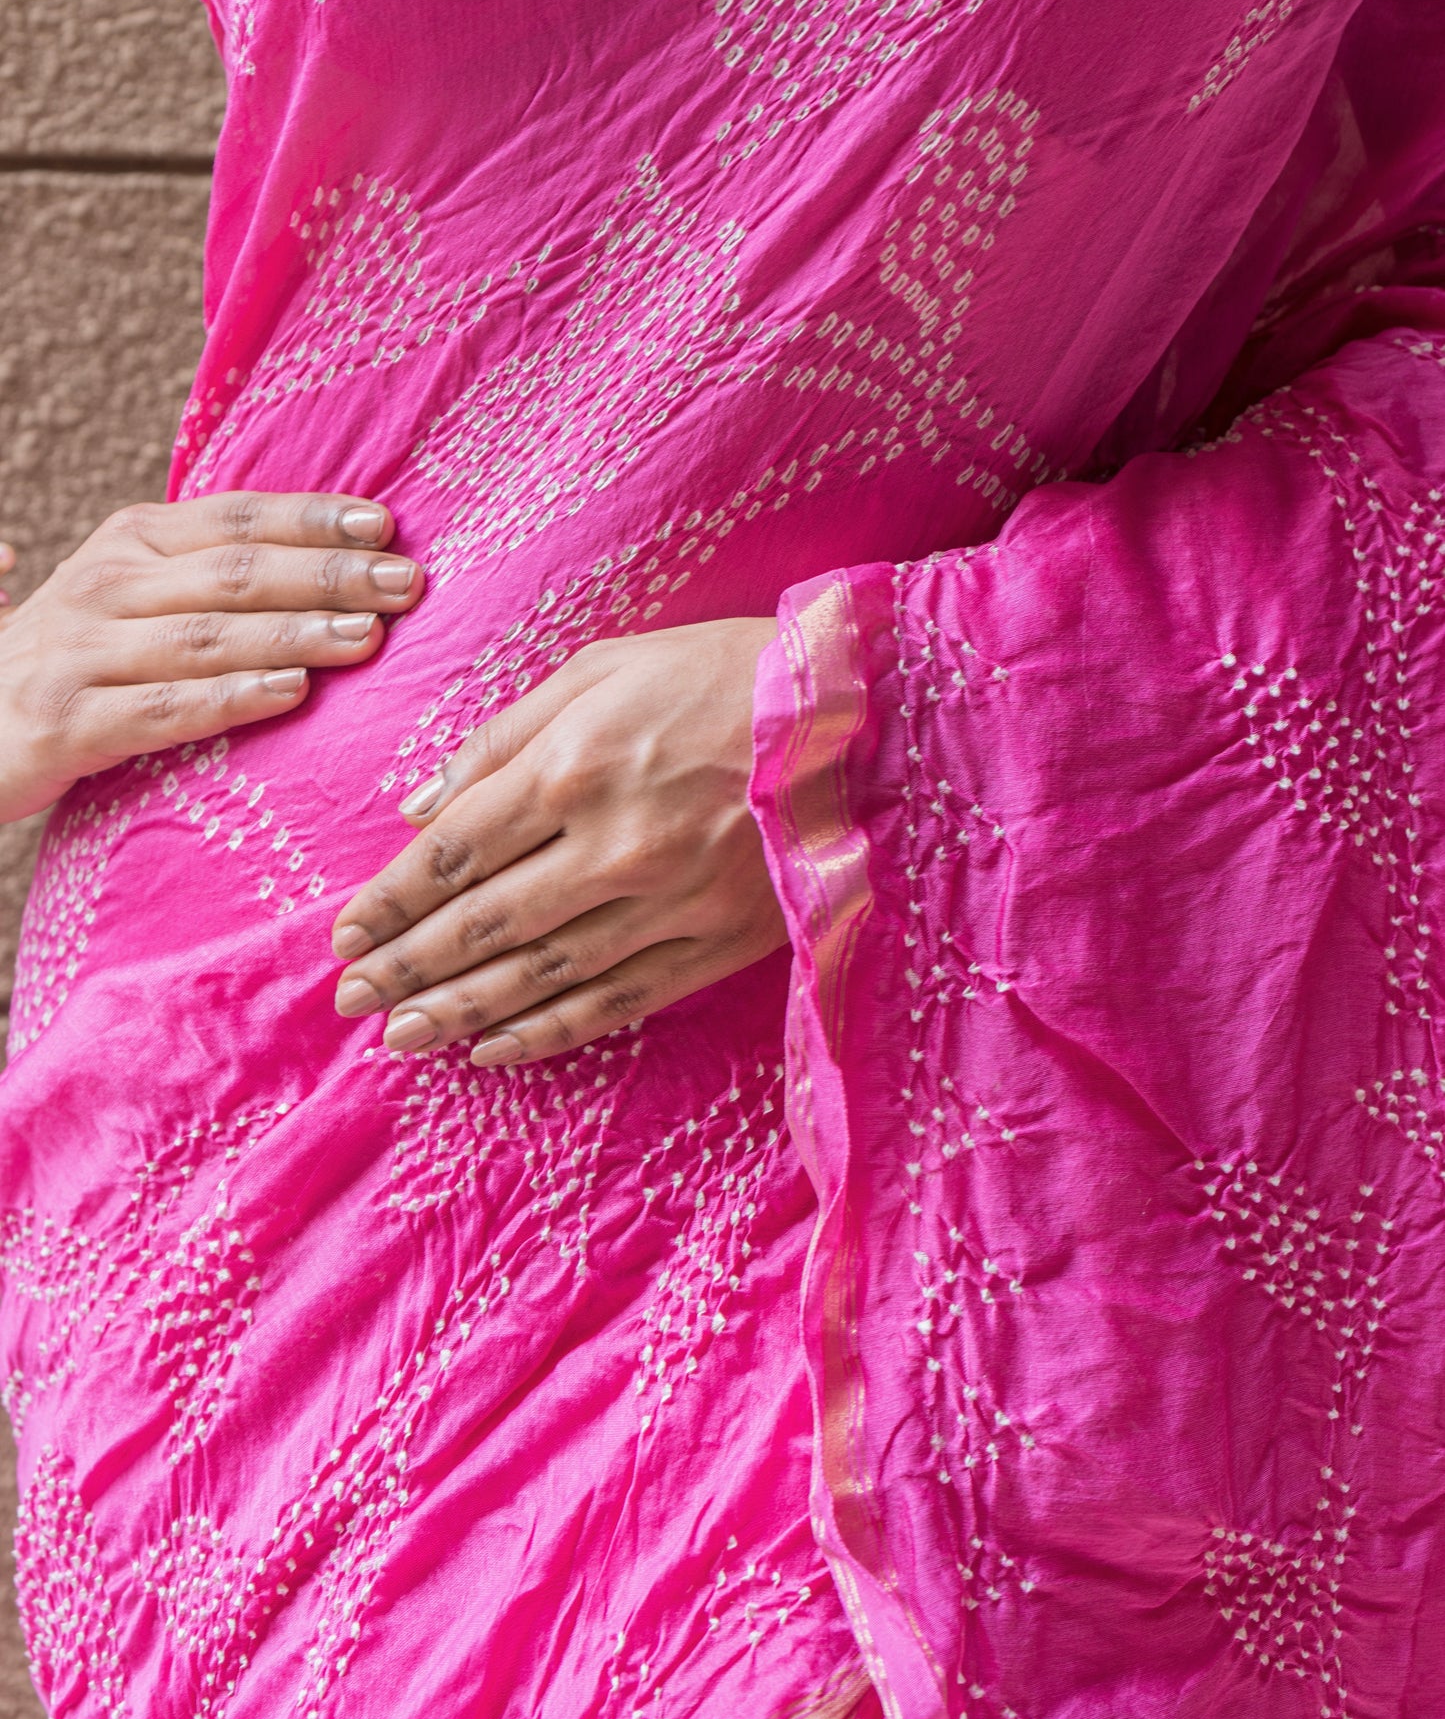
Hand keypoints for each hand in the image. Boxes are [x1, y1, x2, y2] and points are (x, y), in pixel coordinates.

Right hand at [0, 492, 421, 822]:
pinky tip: (289, 695)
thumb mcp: (130, 599)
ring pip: (206, 636)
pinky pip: (162, 709)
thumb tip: (334, 557)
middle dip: (327, 575)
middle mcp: (104, 584)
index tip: (387, 526)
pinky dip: (230, 699)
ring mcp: (81, 652)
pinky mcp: (64, 721)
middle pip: (235, 572)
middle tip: (405, 585)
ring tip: (367, 636)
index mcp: (130, 543)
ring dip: (294, 634)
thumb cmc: (74, 664)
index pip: (236, 518)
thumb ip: (211, 577)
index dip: (312, 518)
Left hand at [330, 619, 786, 1064]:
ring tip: (402, 1037)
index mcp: (572, 768)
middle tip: (351, 999)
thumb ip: (504, 735)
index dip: (390, 900)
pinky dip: (551, 1033)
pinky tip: (498, 1051)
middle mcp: (610, 846)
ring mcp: (666, 904)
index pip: (451, 853)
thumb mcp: (604, 666)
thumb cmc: (721, 673)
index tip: (345, 933)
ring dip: (460, 1012)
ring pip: (539, 977)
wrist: (858, 714)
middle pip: (481, 925)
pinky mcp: (717, 942)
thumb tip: (419, 803)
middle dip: (405, 967)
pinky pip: (616, 1002)